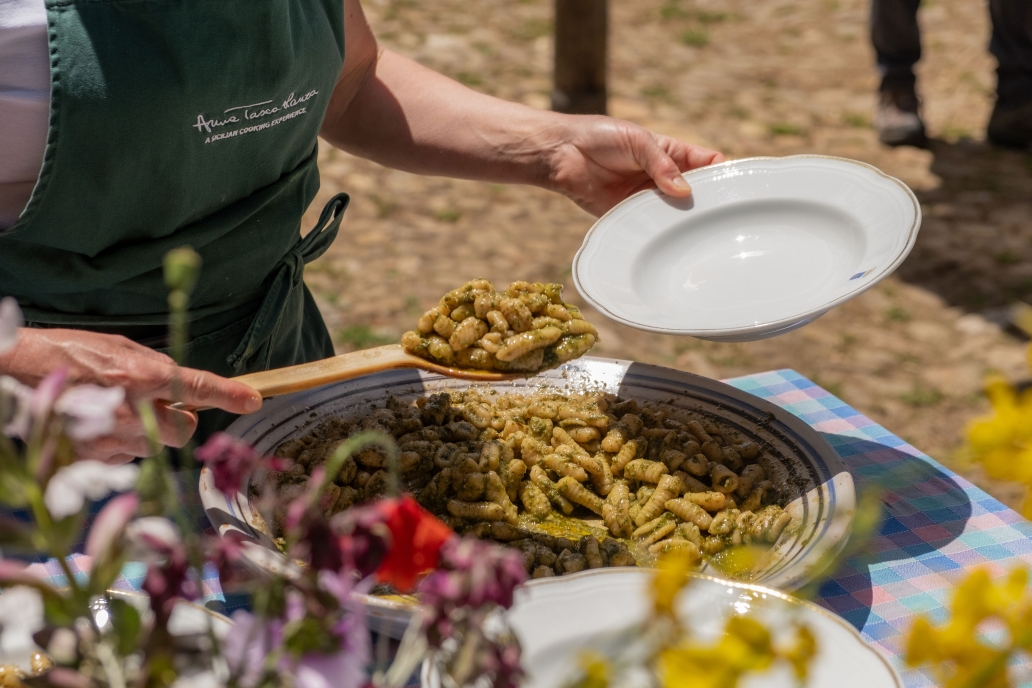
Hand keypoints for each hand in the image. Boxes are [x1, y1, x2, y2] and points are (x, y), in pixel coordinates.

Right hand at [0, 329, 262, 463]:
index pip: (195, 386)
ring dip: (145, 435)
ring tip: (112, 412)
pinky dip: (118, 448)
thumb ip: (153, 367)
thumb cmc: (66, 354)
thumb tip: (182, 381)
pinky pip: (124, 462)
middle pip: (183, 432)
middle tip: (156, 408)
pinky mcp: (89, 462)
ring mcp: (107, 440)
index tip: (252, 400)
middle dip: (177, 422)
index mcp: (138, 375)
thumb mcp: (117, 347)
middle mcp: (127, 410)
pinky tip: (95, 428)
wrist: (12, 372)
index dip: (228, 394)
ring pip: (154, 449)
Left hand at [545, 116, 725, 216]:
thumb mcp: (637, 141)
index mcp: (669, 154)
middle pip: (694, 193)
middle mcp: (661, 178)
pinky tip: (669, 240)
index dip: (721, 173)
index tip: (734, 187)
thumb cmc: (599, 137)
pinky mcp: (627, 215)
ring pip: (673, 213)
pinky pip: (648, 226)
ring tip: (698, 232)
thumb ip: (661, 164)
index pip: (705, 163)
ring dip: (682, 221)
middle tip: (721, 217)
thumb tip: (685, 191)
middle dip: (706, 202)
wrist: (561, 153)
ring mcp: (645, 198)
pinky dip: (657, 232)